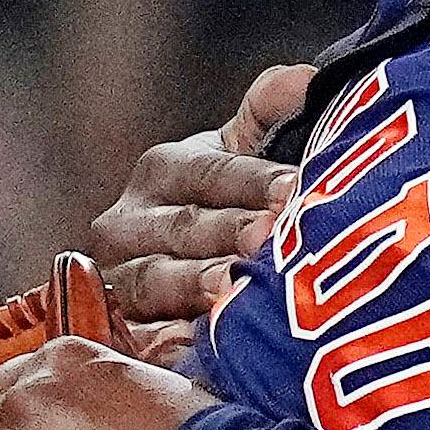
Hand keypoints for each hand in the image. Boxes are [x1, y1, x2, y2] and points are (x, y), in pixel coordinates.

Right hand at [91, 64, 310, 362]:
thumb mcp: (253, 150)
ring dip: (195, 284)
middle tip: (273, 239)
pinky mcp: (123, 336)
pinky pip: (142, 340)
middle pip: (184, 227)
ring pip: (155, 281)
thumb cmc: (243, 204)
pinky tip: (200, 347)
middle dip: (232, 232)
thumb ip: (274, 107)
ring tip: (234, 289)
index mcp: (165, 170)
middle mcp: (131, 223)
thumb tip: (306, 81)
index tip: (298, 188)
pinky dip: (168, 342)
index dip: (255, 180)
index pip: (211, 173)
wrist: (212, 279)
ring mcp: (122, 281)